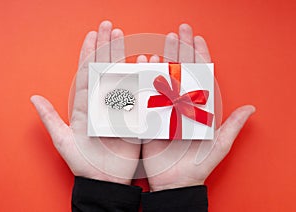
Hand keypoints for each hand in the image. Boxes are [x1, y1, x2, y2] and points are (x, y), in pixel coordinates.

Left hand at [31, 21, 140, 184]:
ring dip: (123, 57)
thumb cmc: (83, 162)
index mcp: (85, 105)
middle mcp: (102, 102)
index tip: (93, 35)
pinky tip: (144, 62)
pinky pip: (137, 94)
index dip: (89, 53)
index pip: (87, 73)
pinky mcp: (134, 116)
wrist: (103, 180)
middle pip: (105, 70)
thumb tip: (34, 98)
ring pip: (121, 77)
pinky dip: (140, 78)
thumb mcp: (63, 141)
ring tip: (124, 38)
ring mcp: (119, 107)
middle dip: (107, 47)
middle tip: (109, 27)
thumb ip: (51, 119)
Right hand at [141, 24, 254, 190]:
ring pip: (164, 80)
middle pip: (182, 72)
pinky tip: (144, 67)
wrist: (175, 182)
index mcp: (199, 107)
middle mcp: (182, 104)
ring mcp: (165, 109)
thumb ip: (231, 127)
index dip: (199, 56)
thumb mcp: (218, 146)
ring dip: (162, 61)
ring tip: (161, 47)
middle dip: (180, 50)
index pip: (200, 76)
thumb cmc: (197, 165)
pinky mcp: (151, 117)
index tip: (195, 38)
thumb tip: (250, 109)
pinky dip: (146, 80)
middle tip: (178, 32)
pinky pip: (148, 95)